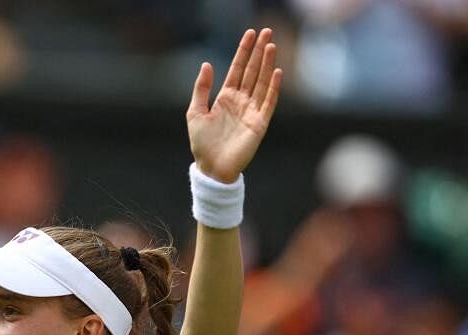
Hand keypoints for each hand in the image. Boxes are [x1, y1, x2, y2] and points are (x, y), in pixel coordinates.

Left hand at [187, 28, 282, 182]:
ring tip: (271, 45)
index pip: (237, 69)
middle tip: (267, 31)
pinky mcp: (259, 123)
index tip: (250, 34)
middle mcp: (241, 101)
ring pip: (261, 82)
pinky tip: (276, 71)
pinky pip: (268, 102)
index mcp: (225, 97)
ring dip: (267, 64)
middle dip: (258, 52)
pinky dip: (273, 87)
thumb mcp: (195, 112)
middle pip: (252, 71)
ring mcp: (251, 111)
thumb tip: (207, 64)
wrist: (211, 168)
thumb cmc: (202, 143)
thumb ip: (201, 89)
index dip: (243, 51)